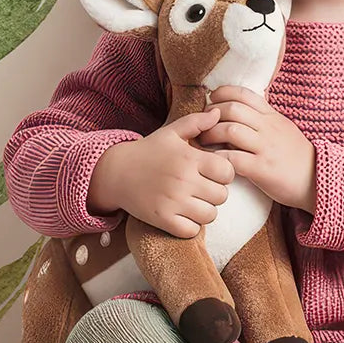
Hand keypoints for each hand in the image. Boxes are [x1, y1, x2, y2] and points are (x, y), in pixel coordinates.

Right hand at [89, 110, 235, 238]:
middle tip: (204, 188)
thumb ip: (197, 122)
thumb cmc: (148, 151)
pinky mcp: (162, 219)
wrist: (116, 172)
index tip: (213, 173)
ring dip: (205, 210)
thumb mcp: (171, 132)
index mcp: (190, 158)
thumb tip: (218, 112)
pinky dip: (191, 226)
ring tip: (195, 202)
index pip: (228, 172)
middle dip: (216, 192)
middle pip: (222, 196)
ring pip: (210, 215)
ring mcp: (172, 201)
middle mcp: (183, 179)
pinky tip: (184, 215)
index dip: (224, 173)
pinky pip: (191, 230)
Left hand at [202, 85, 316, 212]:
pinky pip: (233, 158)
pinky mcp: (262, 169)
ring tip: (203, 143)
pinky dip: (217, 158)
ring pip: (230, 130)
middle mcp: (269, 128)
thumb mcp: (283, 129)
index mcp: (272, 117)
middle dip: (211, 115)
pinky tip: (212, 162)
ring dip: (210, 135)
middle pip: (232, 109)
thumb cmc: (296, 157)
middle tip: (201, 125)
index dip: (223, 93)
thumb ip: (264, 117)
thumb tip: (242, 106)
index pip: (244, 94)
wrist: (318, 181)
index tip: (211, 101)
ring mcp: (266, 148)